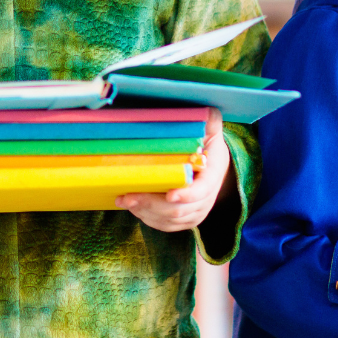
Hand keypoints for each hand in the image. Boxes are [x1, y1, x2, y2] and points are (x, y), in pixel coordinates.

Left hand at [116, 109, 232, 231]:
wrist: (212, 165)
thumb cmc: (206, 143)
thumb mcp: (210, 128)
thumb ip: (209, 120)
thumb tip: (208, 112)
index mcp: (213, 174)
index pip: (202, 190)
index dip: (187, 194)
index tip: (170, 194)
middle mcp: (206, 198)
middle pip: (179, 209)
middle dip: (152, 204)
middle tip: (129, 196)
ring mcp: (196, 212)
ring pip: (170, 220)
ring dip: (145, 212)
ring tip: (124, 200)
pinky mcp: (185, 220)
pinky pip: (166, 225)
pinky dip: (148, 218)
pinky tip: (132, 207)